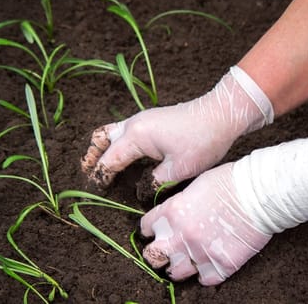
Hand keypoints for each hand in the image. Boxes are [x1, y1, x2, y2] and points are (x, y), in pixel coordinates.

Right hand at [81, 66, 272, 188]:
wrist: (221, 114)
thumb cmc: (202, 141)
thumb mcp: (178, 170)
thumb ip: (153, 183)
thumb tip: (140, 191)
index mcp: (137, 136)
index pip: (109, 160)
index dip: (100, 177)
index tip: (94, 191)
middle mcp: (134, 124)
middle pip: (101, 140)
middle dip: (91, 158)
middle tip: (86, 176)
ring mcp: (142, 119)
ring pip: (111, 132)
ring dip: (102, 148)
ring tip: (97, 166)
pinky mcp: (151, 119)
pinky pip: (123, 131)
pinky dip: (115, 143)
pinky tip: (122, 157)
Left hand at [139, 163, 271, 285]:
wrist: (259, 193)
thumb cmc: (230, 181)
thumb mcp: (194, 185)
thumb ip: (179, 204)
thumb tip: (173, 214)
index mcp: (172, 212)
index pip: (146, 227)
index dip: (151, 229)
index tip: (156, 231)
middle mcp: (182, 235)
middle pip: (153, 256)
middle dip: (157, 253)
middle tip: (166, 250)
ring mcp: (201, 253)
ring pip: (175, 273)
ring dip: (179, 267)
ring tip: (185, 261)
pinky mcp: (222, 265)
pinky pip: (205, 280)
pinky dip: (205, 274)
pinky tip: (209, 265)